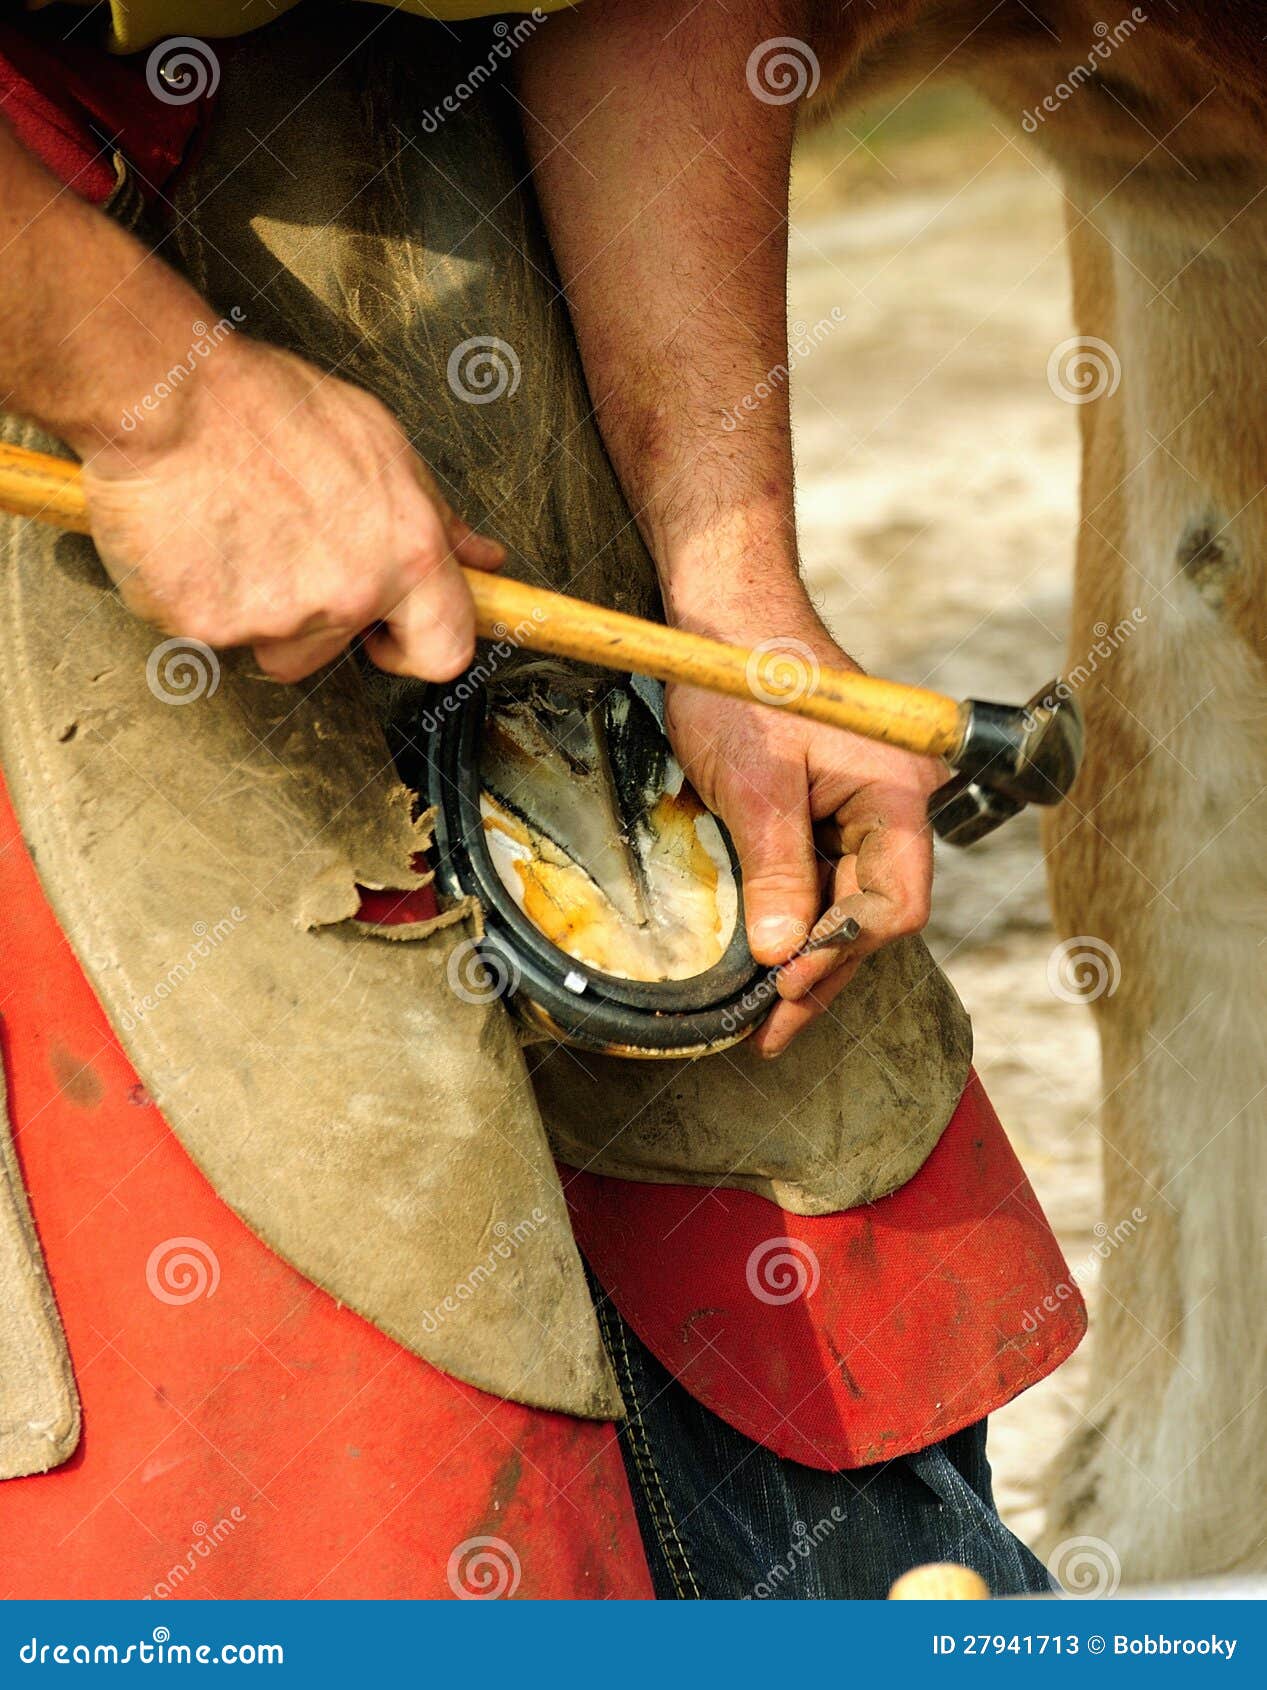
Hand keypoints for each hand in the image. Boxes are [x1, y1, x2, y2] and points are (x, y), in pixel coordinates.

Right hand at [80, 337, 503, 682]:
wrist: (171, 390)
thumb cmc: (272, 406)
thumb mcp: (383, 445)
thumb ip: (437, 518)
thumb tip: (481, 559)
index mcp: (408, 553)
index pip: (445, 651)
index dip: (417, 648)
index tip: (389, 633)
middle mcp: (350, 594)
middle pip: (335, 651)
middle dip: (315, 616)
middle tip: (283, 545)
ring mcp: (277, 616)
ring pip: (273, 643)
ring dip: (259, 607)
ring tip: (240, 531)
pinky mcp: (207, 623)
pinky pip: (210, 631)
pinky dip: (201, 595)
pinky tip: (199, 537)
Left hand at [665, 614, 941, 1057]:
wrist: (727, 620)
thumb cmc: (743, 683)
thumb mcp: (753, 782)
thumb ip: (775, 869)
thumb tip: (781, 955)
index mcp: (897, 791)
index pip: (895, 900)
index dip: (841, 950)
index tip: (785, 984)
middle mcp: (897, 803)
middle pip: (875, 912)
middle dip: (824, 972)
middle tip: (771, 1030)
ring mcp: (867, 807)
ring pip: (849, 902)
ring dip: (810, 956)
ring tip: (768, 1018)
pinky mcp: (834, 808)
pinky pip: (827, 877)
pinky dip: (798, 918)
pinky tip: (770, 958)